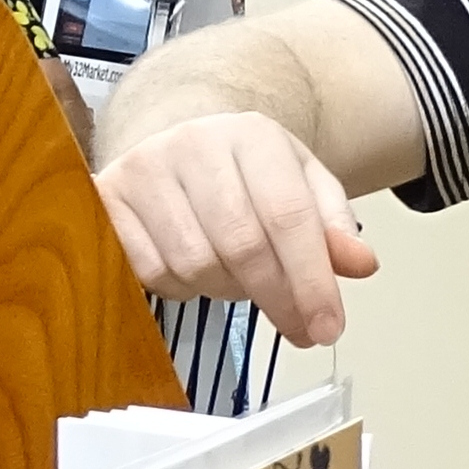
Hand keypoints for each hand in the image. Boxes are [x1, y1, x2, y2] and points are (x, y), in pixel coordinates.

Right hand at [95, 111, 379, 347]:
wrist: (181, 144)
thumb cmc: (251, 175)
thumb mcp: (304, 187)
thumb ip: (334, 227)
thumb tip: (362, 266)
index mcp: (254, 136)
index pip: (289, 217)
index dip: (312, 280)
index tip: (329, 328)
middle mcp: (194, 145)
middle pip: (243, 246)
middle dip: (279, 299)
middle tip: (302, 332)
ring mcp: (143, 170)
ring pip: (195, 264)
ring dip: (229, 292)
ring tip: (245, 282)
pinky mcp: (105, 199)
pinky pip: (151, 272)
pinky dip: (184, 289)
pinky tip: (200, 274)